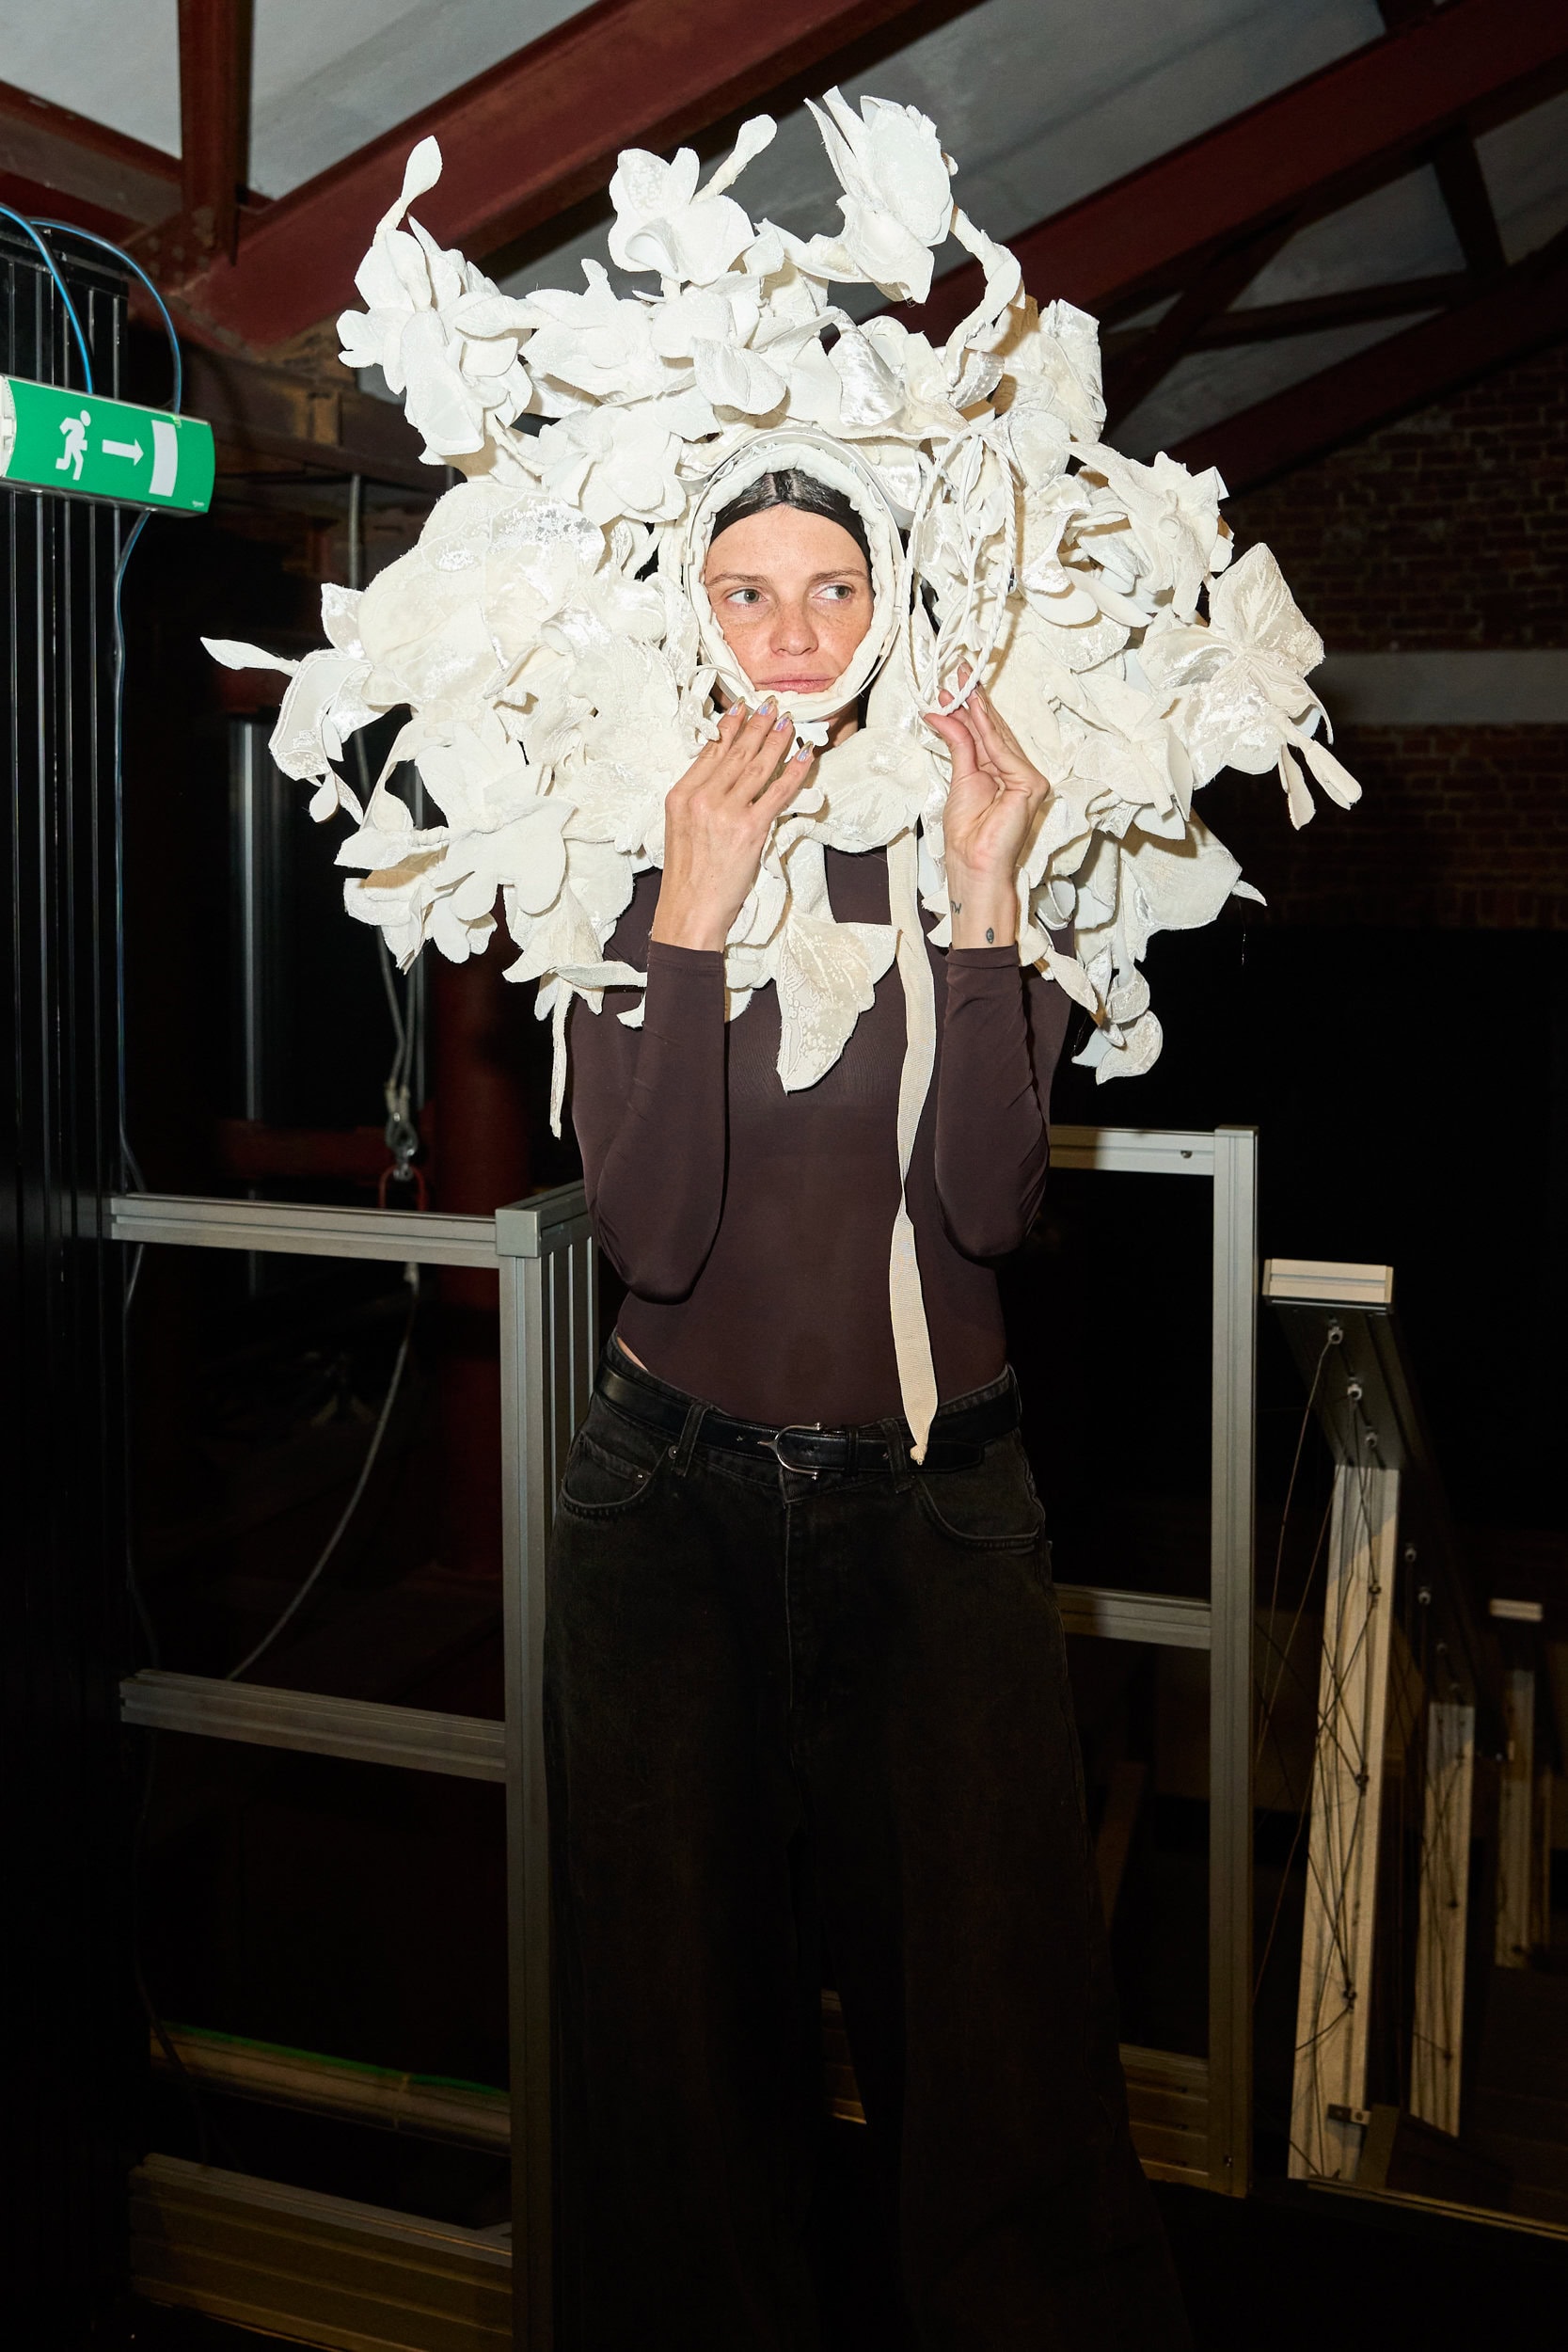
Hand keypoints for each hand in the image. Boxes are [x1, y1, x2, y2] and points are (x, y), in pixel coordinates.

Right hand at [650, 700, 811, 951]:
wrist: (689, 910)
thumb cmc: (688, 876)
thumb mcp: (680, 828)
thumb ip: (699, 799)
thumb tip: (723, 775)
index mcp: (681, 795)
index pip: (710, 751)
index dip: (730, 727)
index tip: (742, 708)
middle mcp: (702, 798)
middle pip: (736, 752)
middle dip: (757, 725)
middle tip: (772, 706)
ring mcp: (726, 812)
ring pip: (757, 766)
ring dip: (777, 740)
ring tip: (789, 722)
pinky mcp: (750, 829)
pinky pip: (777, 792)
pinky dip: (794, 772)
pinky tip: (804, 755)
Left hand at [923, 670, 1051, 948]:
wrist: (973, 864)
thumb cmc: (967, 835)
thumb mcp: (960, 778)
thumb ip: (958, 744)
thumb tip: (942, 713)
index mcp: (1000, 772)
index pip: (986, 733)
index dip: (971, 706)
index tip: (956, 682)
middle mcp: (1017, 773)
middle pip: (994, 729)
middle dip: (974, 699)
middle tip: (960, 671)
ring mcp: (1027, 778)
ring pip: (998, 736)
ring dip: (977, 708)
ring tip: (960, 682)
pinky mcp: (1030, 785)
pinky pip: (1003, 752)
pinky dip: (984, 730)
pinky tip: (970, 708)